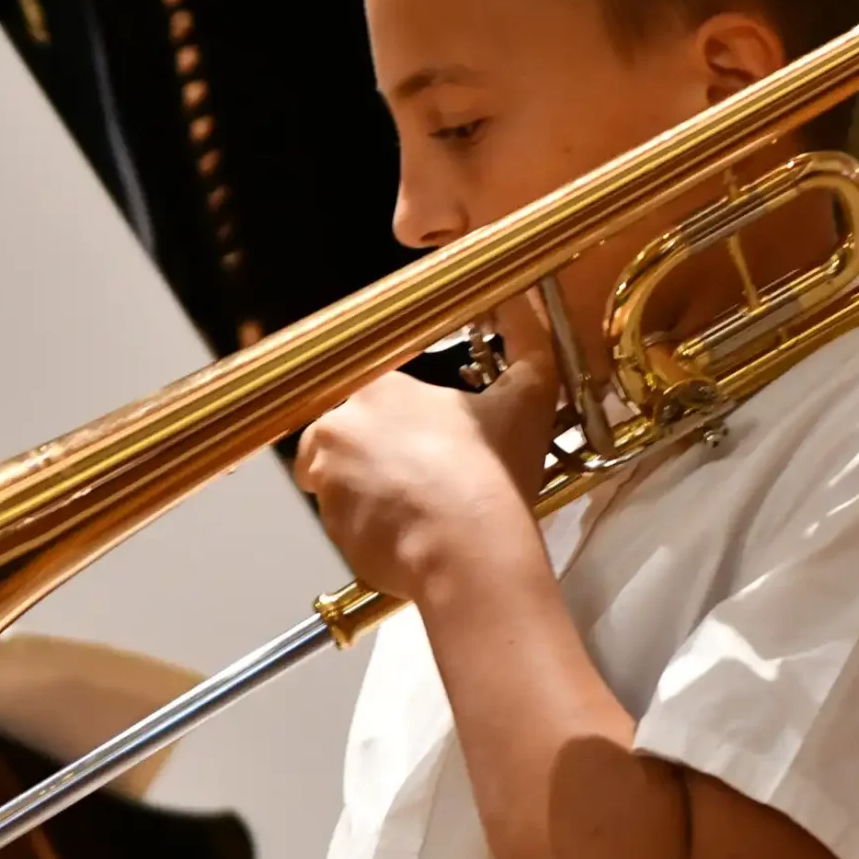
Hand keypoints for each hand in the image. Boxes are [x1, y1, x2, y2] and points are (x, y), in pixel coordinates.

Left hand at [293, 318, 559, 600]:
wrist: (472, 550)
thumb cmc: (492, 473)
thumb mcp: (525, 400)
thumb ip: (529, 347)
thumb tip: (531, 308)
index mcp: (378, 387)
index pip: (368, 394)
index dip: (393, 420)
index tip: (419, 440)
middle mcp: (338, 428)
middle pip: (341, 437)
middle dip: (369, 455)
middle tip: (417, 476)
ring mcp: (327, 480)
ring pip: (335, 481)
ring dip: (364, 491)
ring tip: (414, 509)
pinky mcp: (328, 528)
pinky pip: (342, 524)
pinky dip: (365, 530)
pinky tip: (406, 535)